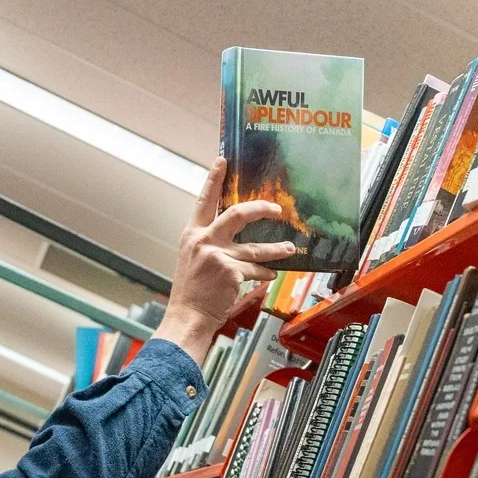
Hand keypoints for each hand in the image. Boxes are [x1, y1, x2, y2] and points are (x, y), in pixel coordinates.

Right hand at [155, 159, 297, 355]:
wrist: (187, 317)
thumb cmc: (191, 292)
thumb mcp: (193, 260)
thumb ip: (210, 243)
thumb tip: (235, 235)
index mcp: (192, 234)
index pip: (204, 200)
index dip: (214, 179)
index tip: (223, 160)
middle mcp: (203, 240)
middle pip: (237, 214)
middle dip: (261, 209)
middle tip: (277, 209)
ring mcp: (217, 255)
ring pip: (255, 247)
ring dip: (276, 249)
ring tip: (290, 249)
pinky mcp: (230, 272)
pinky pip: (256, 270)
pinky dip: (265, 273)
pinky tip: (271, 276)